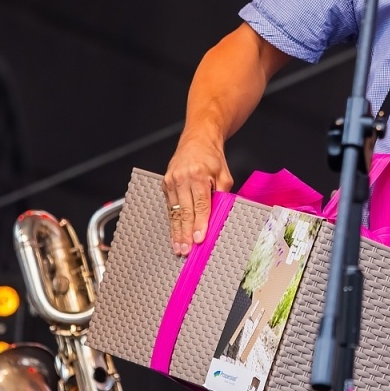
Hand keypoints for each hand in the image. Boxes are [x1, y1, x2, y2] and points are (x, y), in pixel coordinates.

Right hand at [163, 133, 232, 256]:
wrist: (197, 140)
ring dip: (176, 232)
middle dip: (186, 233)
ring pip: (174, 212)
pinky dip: (172, 222)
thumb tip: (218, 215)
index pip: (200, 205)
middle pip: (185, 211)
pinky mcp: (165, 184)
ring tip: (179, 248)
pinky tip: (174, 235)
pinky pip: (169, 207)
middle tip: (186, 250)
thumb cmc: (212, 158)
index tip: (200, 238)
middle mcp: (182, 178)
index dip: (200, 223)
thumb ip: (222, 194)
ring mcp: (171, 181)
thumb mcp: (224, 174)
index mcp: (198, 175)